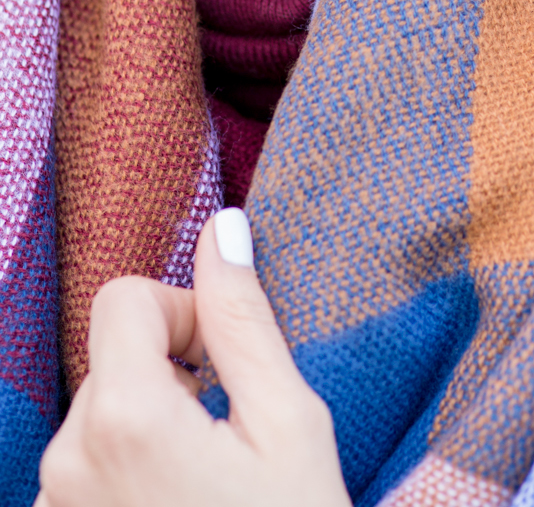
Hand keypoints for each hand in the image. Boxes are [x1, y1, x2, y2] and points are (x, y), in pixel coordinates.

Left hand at [37, 209, 349, 506]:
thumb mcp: (289, 426)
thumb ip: (245, 321)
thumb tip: (223, 227)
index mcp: (125, 417)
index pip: (124, 296)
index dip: (181, 312)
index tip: (223, 366)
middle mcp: (68, 461)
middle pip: (112, 357)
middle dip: (169, 373)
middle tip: (230, 433)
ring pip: (100, 415)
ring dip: (150, 426)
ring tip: (207, 485)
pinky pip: (86, 472)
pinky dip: (128, 474)